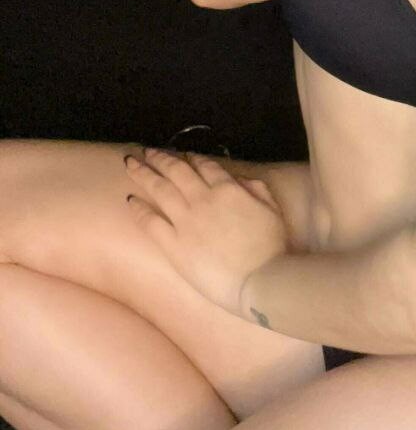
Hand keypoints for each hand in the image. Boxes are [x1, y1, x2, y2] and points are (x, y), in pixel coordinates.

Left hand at [123, 149, 288, 318]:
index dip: (194, 158)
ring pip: (159, 189)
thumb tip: (240, 180)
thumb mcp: (272, 209)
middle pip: (177, 171)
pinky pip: (151, 222)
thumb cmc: (271, 246)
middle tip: (147, 150)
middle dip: (161, 158)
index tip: (184, 155)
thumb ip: (256, 189)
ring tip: (130, 163)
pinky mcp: (173, 244)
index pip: (206, 166)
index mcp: (228, 189)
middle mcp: (202, 199)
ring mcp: (185, 221)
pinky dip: (139, 209)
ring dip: (144, 173)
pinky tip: (130, 200)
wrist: (258, 278)